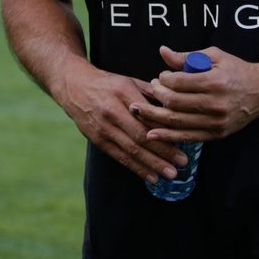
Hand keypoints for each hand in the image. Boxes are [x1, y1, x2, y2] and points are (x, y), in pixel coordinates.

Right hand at [58, 56, 187, 183]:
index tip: (185, 139)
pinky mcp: (97, 140)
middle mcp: (113, 111)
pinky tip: (151, 177)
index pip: (149, 115)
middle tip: (182, 163)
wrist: (74, 87)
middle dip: (163, 151)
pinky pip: (120, 157)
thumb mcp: (129, 81)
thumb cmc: (107, 83)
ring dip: (152, 164)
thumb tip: (174, 105)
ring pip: (131, 150)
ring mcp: (103, 128)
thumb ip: (150, 93)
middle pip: (141, 136)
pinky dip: (136, 168)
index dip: (166, 130)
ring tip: (170, 174)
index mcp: (124, 93)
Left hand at [133, 46, 258, 144]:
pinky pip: (187, 137)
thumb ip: (186, 56)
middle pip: (174, 103)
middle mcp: (215, 104)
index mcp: (214, 82)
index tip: (159, 77)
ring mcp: (216, 122)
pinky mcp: (216, 134)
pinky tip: (151, 133)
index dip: (163, 80)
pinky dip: (167, 136)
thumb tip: (162, 52)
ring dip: (154, 116)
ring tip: (140, 110)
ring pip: (177, 122)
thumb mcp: (214, 56)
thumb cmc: (236, 70)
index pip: (178, 83)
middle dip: (156, 96)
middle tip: (149, 89)